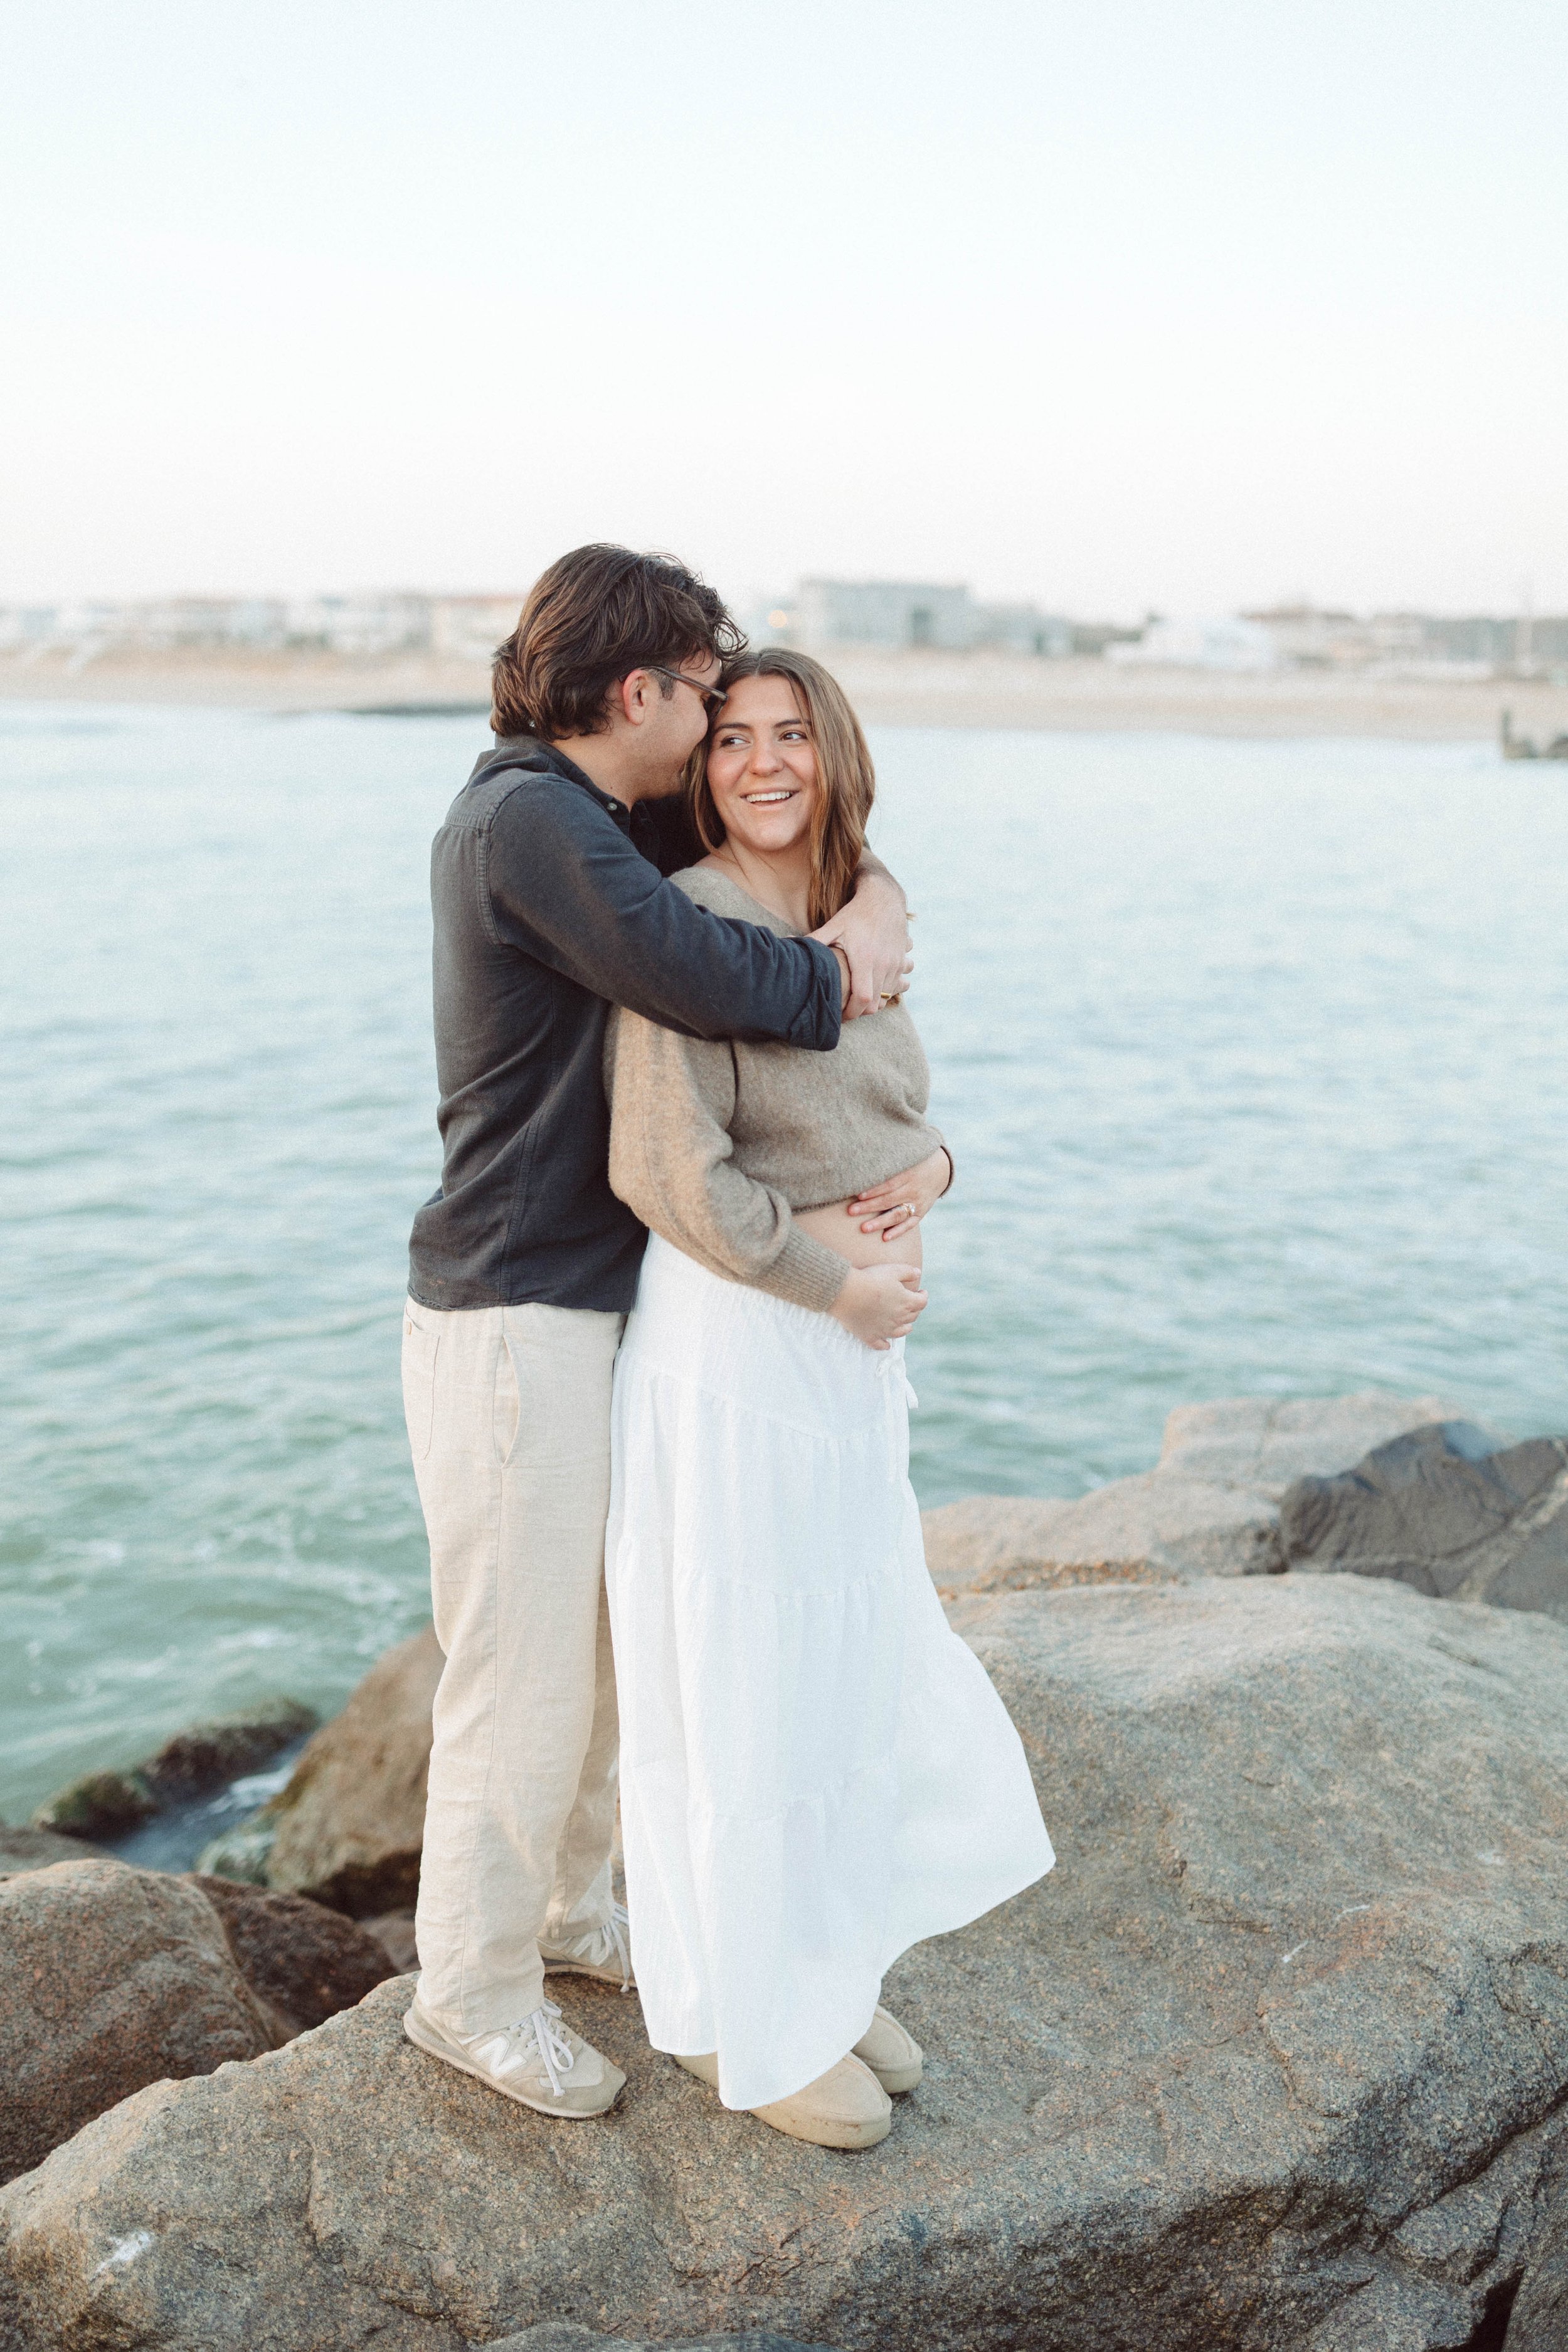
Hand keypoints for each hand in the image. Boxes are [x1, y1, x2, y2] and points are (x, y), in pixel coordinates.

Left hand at [811, 871, 912, 1021]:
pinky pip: (896, 987)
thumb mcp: (834, 926)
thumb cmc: (855, 914)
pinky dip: (885, 993)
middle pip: (874, 1004)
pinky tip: (871, 988)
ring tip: (856, 1000)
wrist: (884, 899)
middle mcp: (883, 964)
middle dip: (860, 1012)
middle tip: (845, 1009)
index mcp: (865, 958)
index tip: (839, 1015)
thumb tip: (787, 942)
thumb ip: (815, 940)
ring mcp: (895, 964)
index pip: (861, 999)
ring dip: (873, 1003)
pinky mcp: (901, 962)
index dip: (850, 1012)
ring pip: (886, 997)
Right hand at [829, 1261, 928, 1350]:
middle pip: (913, 1317)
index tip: (921, 1292)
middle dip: (915, 1309)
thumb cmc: (871, 1279)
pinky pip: (880, 1344)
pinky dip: (885, 1345)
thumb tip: (918, 1273)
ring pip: (901, 1332)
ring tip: (906, 1325)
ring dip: (905, 1328)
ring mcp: (885, 1330)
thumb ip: (908, 1272)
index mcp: (906, 1303)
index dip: (923, 1296)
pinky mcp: (870, 1336)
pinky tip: (886, 1345)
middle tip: (912, 1304)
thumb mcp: (893, 1270)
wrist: (848, 1293)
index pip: (922, 1302)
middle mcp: (899, 1319)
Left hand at [848, 1146, 952, 1245]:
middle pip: (889, 1200)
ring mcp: (918, 1203)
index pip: (889, 1184)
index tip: (857, 1195)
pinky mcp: (921, 1212)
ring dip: (880, 1222)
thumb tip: (863, 1160)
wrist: (940, 1170)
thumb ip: (888, 1161)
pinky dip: (898, 1231)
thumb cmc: (914, 1162)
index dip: (873, 1190)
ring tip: (864, 1228)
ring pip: (898, 1215)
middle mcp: (913, 1190)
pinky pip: (909, 1224)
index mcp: (908, 1174)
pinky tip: (884, 1238)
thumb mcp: (905, 1158)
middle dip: (869, 1207)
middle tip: (851, 1211)